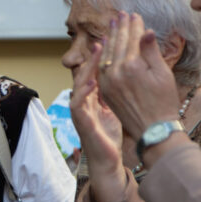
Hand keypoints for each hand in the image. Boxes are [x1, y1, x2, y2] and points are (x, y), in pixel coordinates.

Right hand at [70, 41, 123, 176]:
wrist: (106, 160)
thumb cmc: (109, 136)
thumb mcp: (113, 109)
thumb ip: (113, 93)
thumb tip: (123, 74)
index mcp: (91, 98)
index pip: (94, 73)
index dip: (100, 58)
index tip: (109, 41)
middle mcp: (83, 102)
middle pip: (85, 74)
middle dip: (93, 57)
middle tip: (102, 41)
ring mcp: (80, 111)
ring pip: (79, 84)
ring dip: (88, 68)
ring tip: (98, 53)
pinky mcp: (80, 122)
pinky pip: (78, 104)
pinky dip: (84, 92)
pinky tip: (93, 81)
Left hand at [99, 12, 179, 140]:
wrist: (153, 130)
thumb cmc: (164, 103)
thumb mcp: (163, 74)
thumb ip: (151, 52)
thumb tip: (146, 31)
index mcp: (132, 66)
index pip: (132, 40)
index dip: (134, 26)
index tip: (135, 15)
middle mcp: (116, 73)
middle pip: (117, 44)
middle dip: (120, 28)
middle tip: (121, 14)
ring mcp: (108, 82)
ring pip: (107, 54)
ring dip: (110, 38)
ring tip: (112, 25)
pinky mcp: (105, 91)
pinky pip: (101, 67)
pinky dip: (103, 55)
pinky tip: (104, 46)